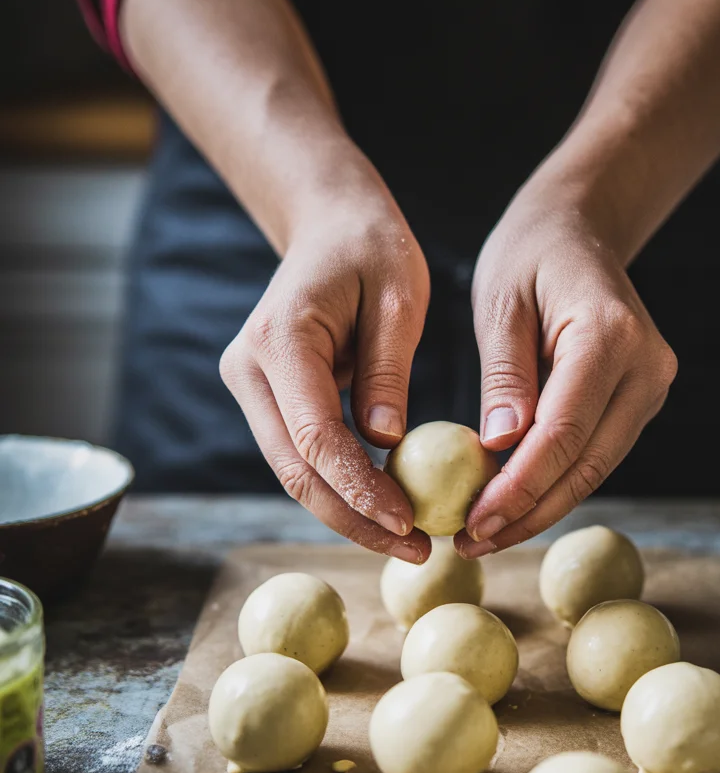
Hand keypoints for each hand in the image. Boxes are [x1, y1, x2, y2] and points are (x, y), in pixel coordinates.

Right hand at [220, 158, 430, 560]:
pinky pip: (302, 455)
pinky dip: (341, 486)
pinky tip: (386, 507)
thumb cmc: (371, 248)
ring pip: (294, 471)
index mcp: (280, 340)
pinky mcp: (266, 398)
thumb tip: (385, 446)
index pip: (316, 436)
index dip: (360, 490)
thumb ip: (389, 370)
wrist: (328, 224)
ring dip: (347, 511)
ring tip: (408, 538)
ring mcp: (250, 386)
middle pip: (296, 470)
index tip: (410, 523)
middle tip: (416, 548)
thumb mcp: (398, 296)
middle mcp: (249, 369)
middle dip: (353, 519)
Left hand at [456, 186, 676, 556]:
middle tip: (472, 542)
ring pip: (596, 468)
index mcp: (610, 336)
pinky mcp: (640, 399)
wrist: (580, 228)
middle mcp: (646, 368)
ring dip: (542, 506)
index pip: (564, 432)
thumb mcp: (501, 304)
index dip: (519, 486)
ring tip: (485, 534)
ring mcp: (650, 386)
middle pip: (588, 463)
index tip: (474, 521)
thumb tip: (500, 447)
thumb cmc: (531, 255)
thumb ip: (504, 376)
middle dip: (530, 511)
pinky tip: (513, 502)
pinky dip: (556, 481)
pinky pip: (596, 452)